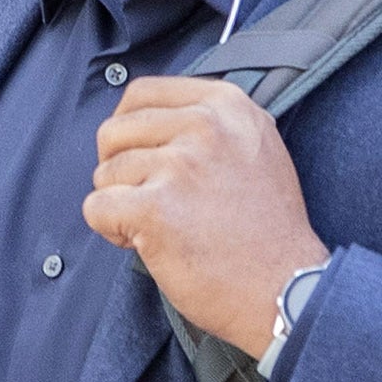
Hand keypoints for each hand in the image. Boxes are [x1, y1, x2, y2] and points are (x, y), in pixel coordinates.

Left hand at [84, 76, 330, 355]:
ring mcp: (179, 165)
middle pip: (114, 131)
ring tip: (161, 227)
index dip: (130, 130)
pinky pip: (96, 208)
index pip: (142, 93)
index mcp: (227, 104)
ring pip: (104, 173)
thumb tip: (150, 120)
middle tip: (149, 201)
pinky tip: (146, 244)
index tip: (144, 160)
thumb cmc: (268, 231)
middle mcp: (205, 125)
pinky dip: (111, 231)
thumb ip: (209, 124)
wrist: (285, 288)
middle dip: (118, 170)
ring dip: (121, 205)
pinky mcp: (155, 208)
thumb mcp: (256, 148)